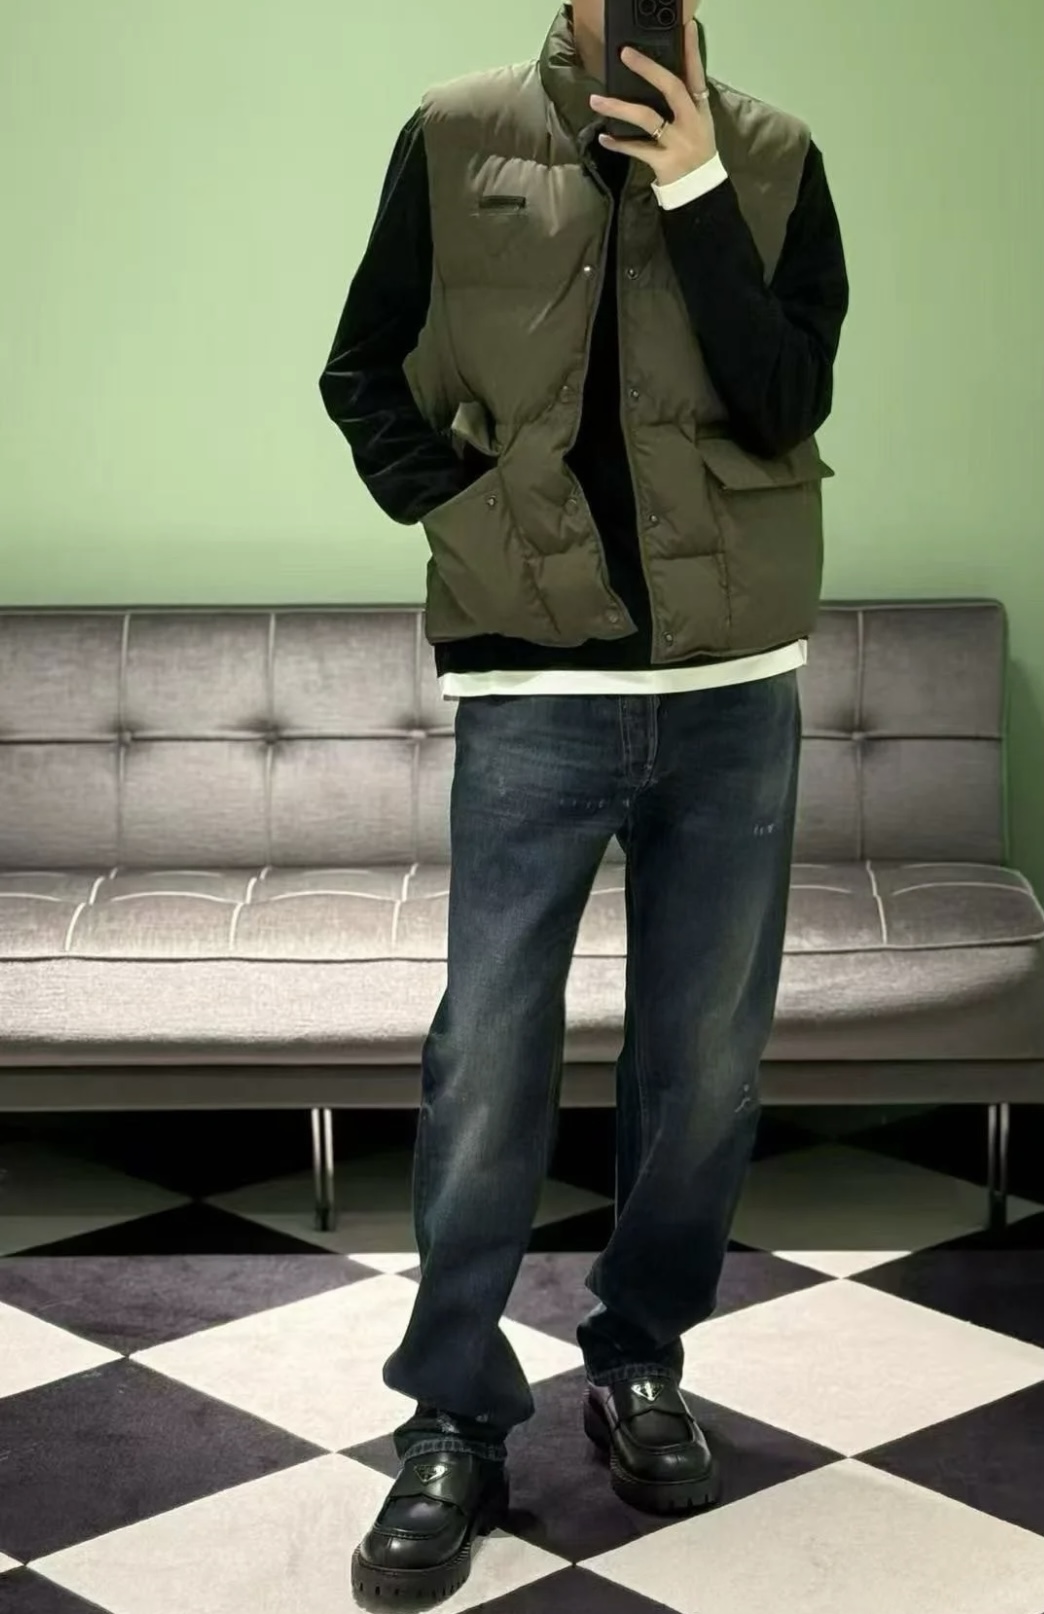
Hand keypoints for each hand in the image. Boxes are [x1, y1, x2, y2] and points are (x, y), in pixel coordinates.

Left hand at [589, 20, 715, 186]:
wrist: (702, 192)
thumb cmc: (695, 154)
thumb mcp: (696, 125)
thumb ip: (682, 104)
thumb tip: (656, 80)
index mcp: (700, 110)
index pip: (697, 74)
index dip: (692, 51)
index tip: (686, 27)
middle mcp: (691, 122)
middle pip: (671, 88)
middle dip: (648, 68)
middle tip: (625, 54)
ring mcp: (678, 142)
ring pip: (647, 118)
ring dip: (619, 107)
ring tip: (596, 100)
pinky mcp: (664, 162)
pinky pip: (636, 149)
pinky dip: (619, 144)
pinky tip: (603, 137)